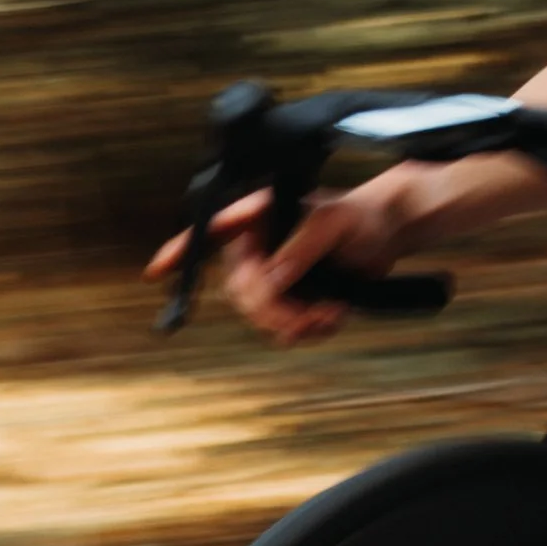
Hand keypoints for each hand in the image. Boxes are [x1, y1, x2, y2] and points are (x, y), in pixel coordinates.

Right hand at [142, 174, 417, 347]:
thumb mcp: (331, 224)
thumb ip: (299, 249)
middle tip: (304, 319)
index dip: (180, 252)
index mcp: (258, 216)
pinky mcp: (294, 298)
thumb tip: (269, 280)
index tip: (156, 272)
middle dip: (269, 311)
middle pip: (239, 291)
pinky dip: (307, 330)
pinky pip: (285, 327)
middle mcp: (259, 247)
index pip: (211, 231)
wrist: (390, 233)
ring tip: (326, 317)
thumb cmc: (359, 215)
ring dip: (291, 325)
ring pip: (260, 316)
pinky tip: (332, 318)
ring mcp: (275, 275)